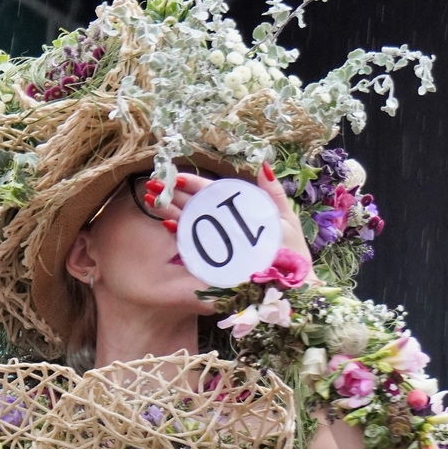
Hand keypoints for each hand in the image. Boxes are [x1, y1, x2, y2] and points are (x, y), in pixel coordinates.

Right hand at [159, 165, 314, 272]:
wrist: (294, 283)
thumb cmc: (292, 252)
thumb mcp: (284, 217)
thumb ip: (272, 192)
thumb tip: (263, 165)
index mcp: (238, 214)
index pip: (211, 194)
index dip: (193, 184)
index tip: (175, 176)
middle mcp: (224, 230)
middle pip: (195, 208)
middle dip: (173, 197)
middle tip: (154, 186)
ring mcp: (217, 248)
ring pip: (188, 225)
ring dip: (169, 212)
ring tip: (152, 201)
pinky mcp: (213, 266)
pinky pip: (192, 249)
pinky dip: (180, 236)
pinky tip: (168, 224)